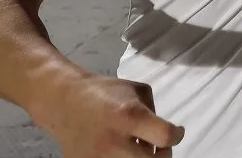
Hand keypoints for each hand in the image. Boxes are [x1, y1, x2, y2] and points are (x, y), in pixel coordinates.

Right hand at [33, 74, 184, 157]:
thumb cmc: (105, 92)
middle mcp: (114, 141)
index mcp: (129, 116)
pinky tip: (121, 151)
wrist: (65, 101)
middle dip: (163, 156)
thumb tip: (163, 138)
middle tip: (160, 147)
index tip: (176, 131)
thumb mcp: (137, 91)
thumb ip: (153, 113)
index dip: (177, 135)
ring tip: (139, 149)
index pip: (165, 136)